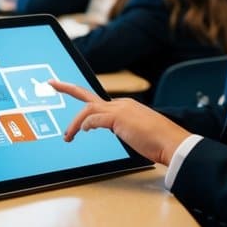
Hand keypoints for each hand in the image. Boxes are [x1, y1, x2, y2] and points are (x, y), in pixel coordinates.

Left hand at [54, 79, 189, 164]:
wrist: (173, 143)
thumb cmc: (159, 142)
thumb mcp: (137, 133)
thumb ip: (124, 128)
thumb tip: (116, 131)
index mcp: (125, 107)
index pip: (99, 104)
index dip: (84, 106)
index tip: (74, 108)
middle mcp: (121, 104)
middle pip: (88, 96)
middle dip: (67, 89)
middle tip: (52, 84)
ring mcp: (120, 109)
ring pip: (87, 110)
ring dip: (74, 124)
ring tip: (67, 137)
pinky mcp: (119, 118)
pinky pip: (93, 120)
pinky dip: (85, 126)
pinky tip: (82, 132)